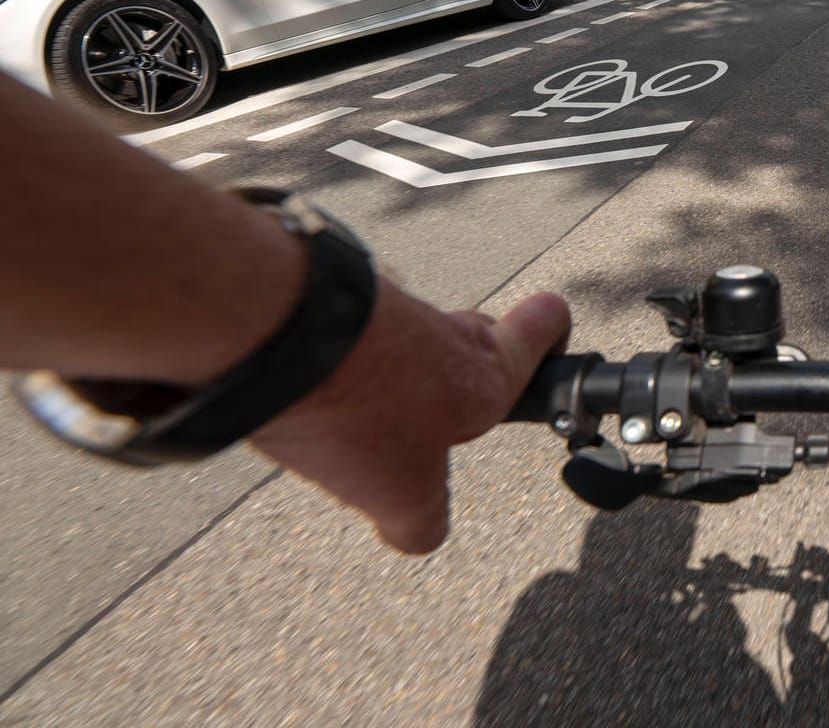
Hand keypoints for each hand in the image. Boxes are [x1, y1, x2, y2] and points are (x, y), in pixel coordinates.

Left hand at [249, 283, 570, 552]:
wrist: (269, 332)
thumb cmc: (354, 405)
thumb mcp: (401, 493)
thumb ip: (422, 519)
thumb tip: (422, 534)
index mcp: (482, 373)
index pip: (543, 328)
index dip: (551, 334)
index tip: (551, 340)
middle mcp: (442, 332)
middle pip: (473, 335)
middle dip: (467, 365)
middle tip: (445, 405)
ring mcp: (387, 309)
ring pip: (405, 339)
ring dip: (391, 372)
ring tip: (353, 419)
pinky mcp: (333, 303)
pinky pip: (349, 336)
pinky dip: (338, 364)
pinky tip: (306, 400)